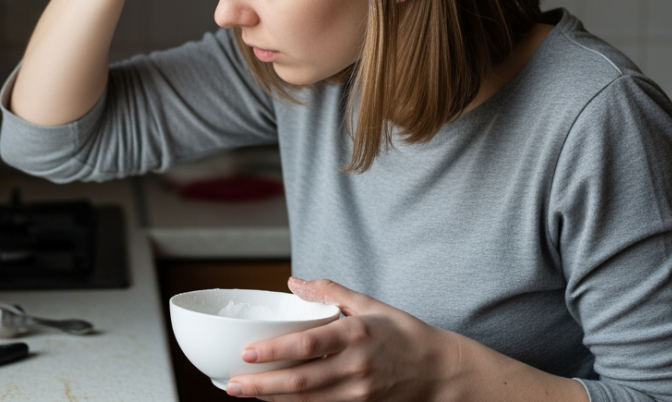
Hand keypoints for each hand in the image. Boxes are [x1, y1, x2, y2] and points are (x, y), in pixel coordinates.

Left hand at [225, 277, 461, 400]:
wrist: (439, 371)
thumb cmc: (403, 333)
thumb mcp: (369, 304)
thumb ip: (330, 291)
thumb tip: (294, 282)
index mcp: (356, 334)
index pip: (307, 345)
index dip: (274, 351)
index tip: (246, 351)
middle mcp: (356, 367)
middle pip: (301, 381)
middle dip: (262, 384)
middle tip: (232, 383)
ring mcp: (358, 393)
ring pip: (307, 401)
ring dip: (272, 398)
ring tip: (244, 392)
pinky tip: (273, 400)